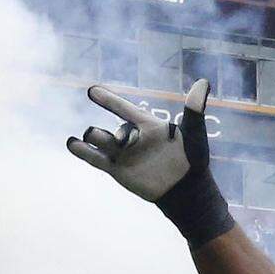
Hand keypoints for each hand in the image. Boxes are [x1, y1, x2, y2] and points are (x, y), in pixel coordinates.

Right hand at [67, 80, 210, 203]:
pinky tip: (70, 144)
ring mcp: (123, 154)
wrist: (187, 190)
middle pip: (114, 129)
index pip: (123, 108)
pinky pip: (95, 159)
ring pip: (100, 140)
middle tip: (124, 143)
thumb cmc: (193, 160)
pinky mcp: (117, 170)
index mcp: (147, 125)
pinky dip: (82, 152)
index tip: (92, 91)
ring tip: (90, 136)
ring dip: (93, 137)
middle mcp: (132, 137)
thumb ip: (194, 110)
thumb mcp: (194, 133)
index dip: (108, 100)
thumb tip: (203, 83)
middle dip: (118, 135)